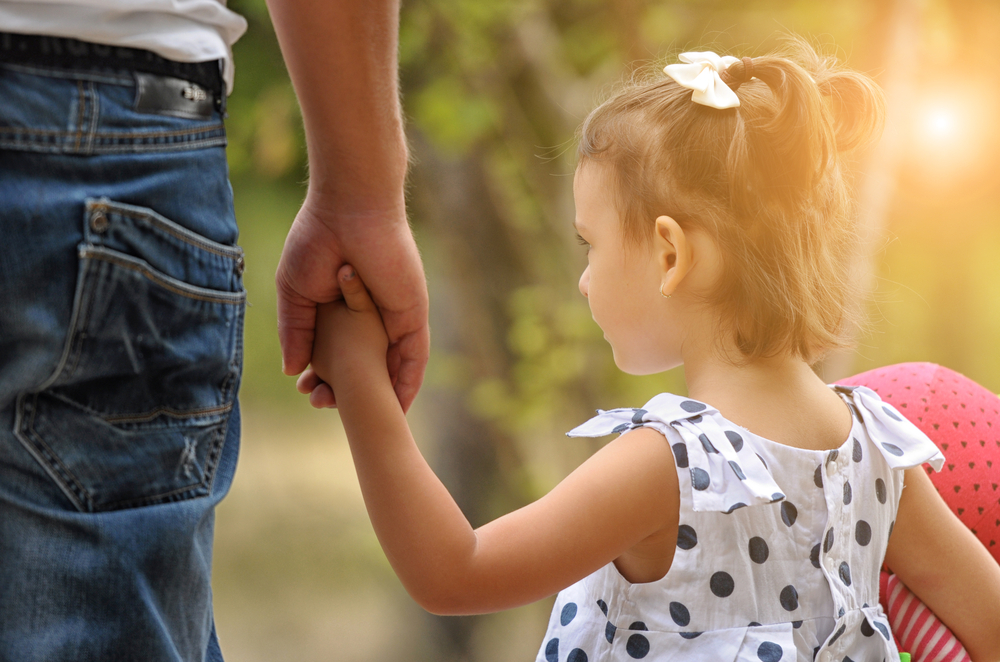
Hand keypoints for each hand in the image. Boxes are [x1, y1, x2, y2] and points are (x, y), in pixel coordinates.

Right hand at [276, 196, 428, 410]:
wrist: (350, 210)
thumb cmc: (318, 241)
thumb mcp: (296, 292)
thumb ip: (296, 330)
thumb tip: (292, 369)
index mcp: (342, 311)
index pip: (335, 354)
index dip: (320, 376)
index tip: (305, 390)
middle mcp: (370, 318)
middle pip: (363, 365)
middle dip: (347, 391)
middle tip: (324, 406)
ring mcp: (393, 318)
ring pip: (389, 366)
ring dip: (379, 395)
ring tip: (366, 423)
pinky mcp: (412, 314)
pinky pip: (414, 356)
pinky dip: (407, 383)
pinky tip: (400, 407)